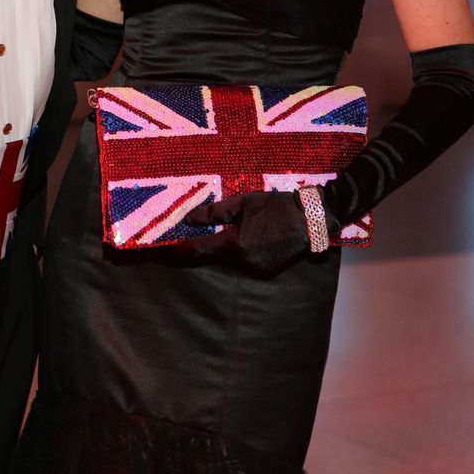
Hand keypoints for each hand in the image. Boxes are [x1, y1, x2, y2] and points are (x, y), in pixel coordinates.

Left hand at [184, 191, 312, 275]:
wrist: (311, 220)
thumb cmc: (276, 207)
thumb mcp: (244, 202)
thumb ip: (215, 213)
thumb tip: (189, 219)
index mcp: (236, 244)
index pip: (200, 250)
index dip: (180, 250)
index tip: (163, 249)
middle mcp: (243, 262)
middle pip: (212, 257)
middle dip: (198, 249)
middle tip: (179, 241)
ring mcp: (255, 269)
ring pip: (227, 260)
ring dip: (218, 250)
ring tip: (209, 237)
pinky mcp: (265, 271)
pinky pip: (242, 262)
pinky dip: (235, 253)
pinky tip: (238, 240)